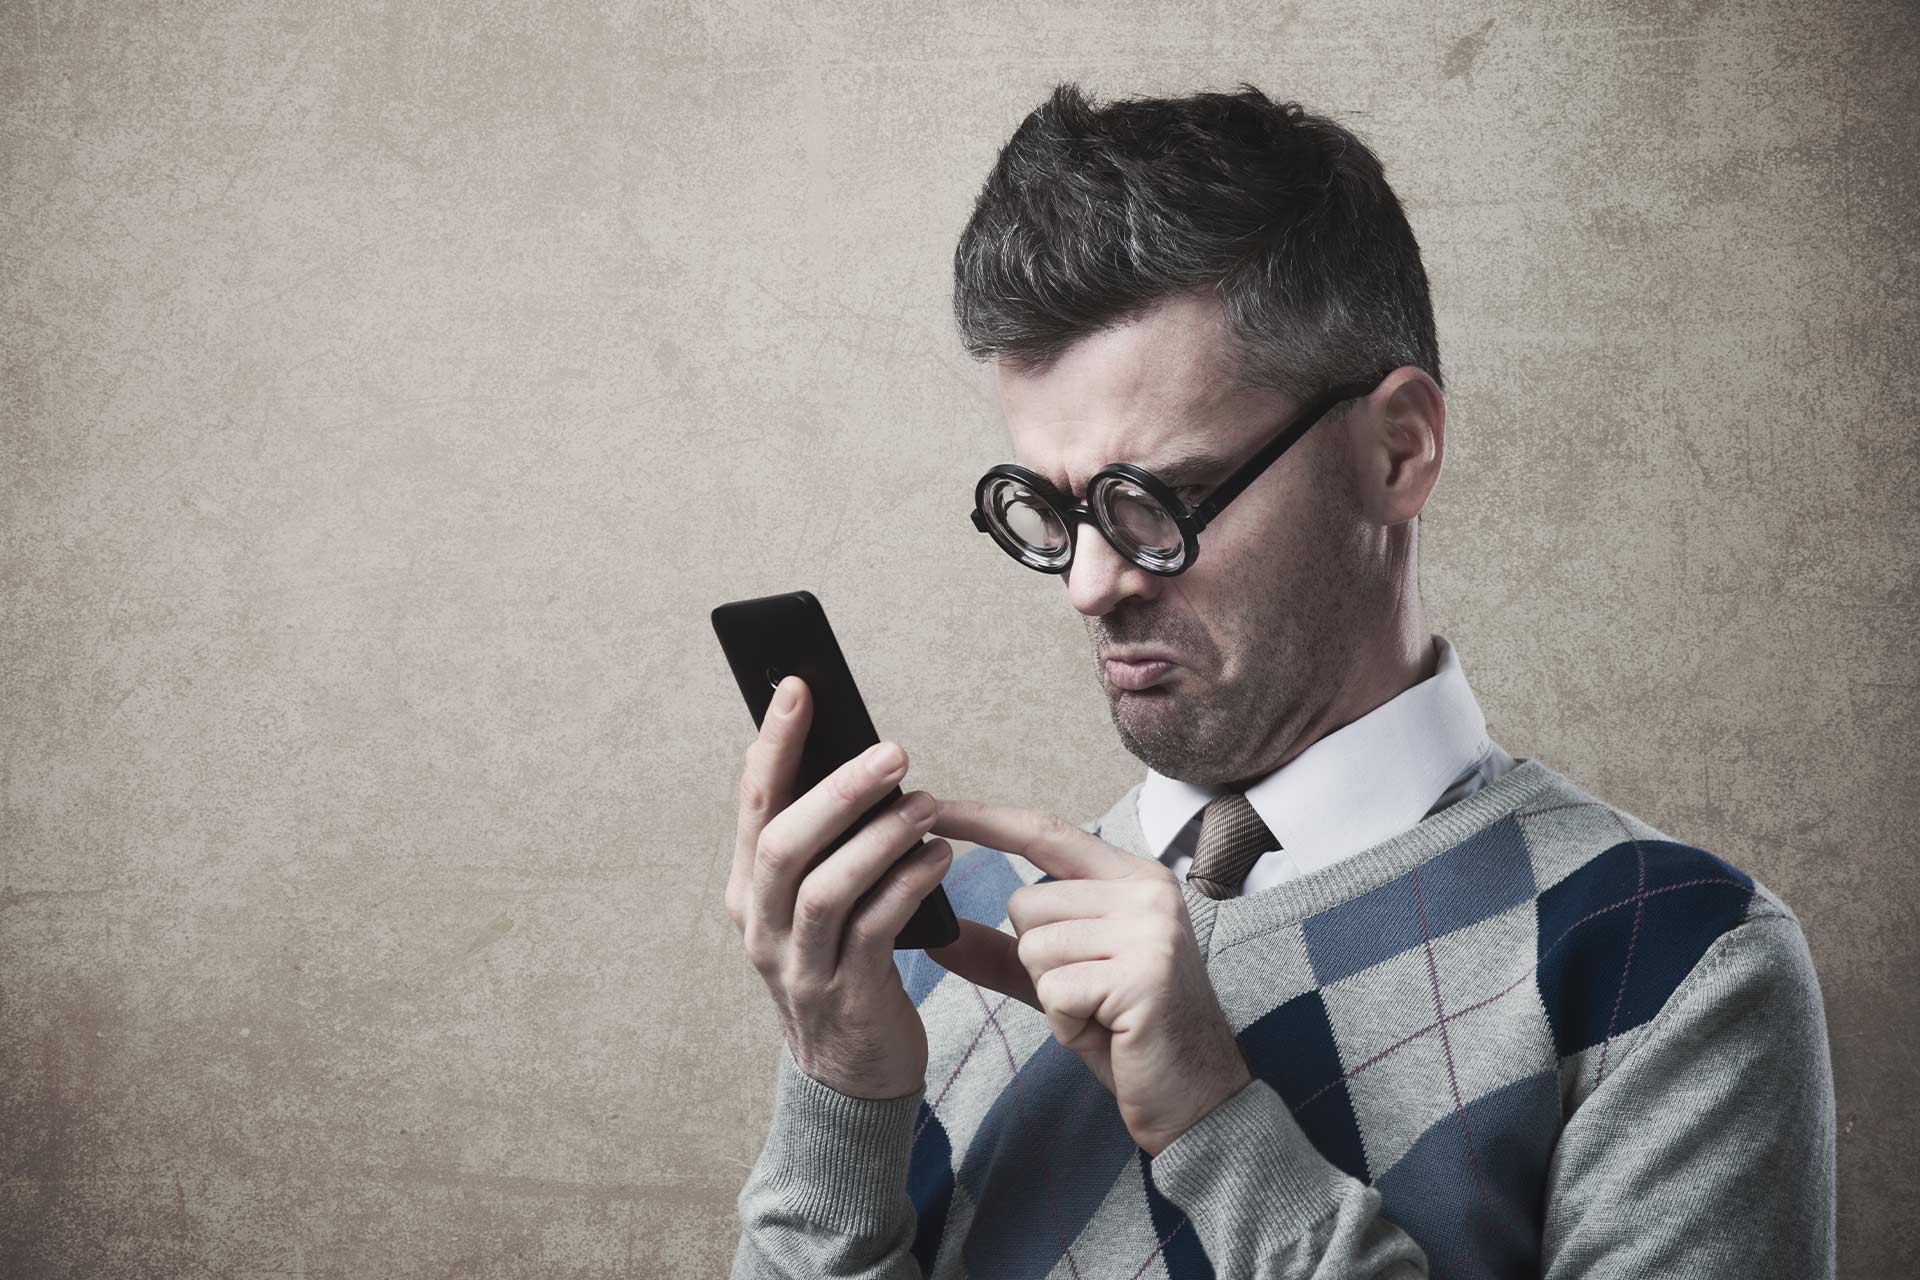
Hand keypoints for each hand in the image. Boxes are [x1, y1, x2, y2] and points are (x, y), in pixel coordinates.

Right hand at [724, 675, 953, 1099]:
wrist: (848, 1079)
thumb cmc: (843, 967)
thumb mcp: (818, 905)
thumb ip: (826, 843)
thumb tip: (864, 759)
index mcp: (748, 889)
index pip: (753, 803)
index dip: (775, 743)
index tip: (801, 688)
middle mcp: (760, 925)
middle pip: (783, 843)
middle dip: (836, 789)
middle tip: (893, 751)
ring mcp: (798, 966)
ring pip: (825, 888)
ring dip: (878, 838)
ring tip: (926, 805)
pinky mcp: (847, 997)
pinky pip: (873, 932)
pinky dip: (907, 887)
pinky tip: (940, 858)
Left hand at [922, 800, 1252, 1157]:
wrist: (1195, 1094)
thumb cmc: (1128, 1032)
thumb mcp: (1059, 980)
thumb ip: (1002, 952)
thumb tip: (936, 933)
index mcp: (1132, 878)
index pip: (1045, 834)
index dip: (985, 821)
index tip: (933, 810)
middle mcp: (1146, 892)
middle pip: (1026, 904)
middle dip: (1037, 961)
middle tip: (1089, 995)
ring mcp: (1149, 930)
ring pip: (1034, 946)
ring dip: (1053, 994)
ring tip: (1102, 1013)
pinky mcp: (1142, 976)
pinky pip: (1054, 990)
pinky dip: (1066, 1021)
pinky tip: (1108, 1030)